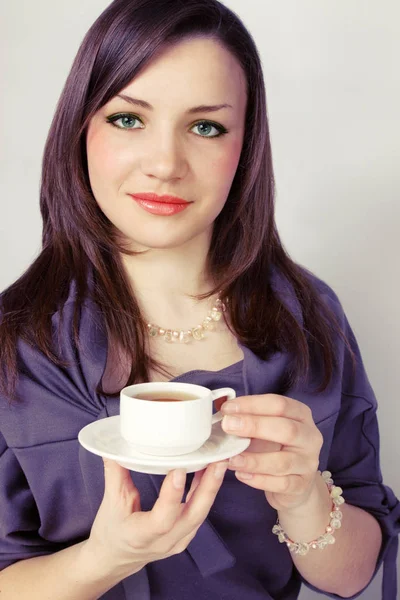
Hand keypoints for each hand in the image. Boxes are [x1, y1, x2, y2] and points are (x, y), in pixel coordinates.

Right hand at [84, 458, 227, 581]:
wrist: (114, 558)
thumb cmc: (110, 531)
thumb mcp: (110, 503)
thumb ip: (116, 473)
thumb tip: (115, 445)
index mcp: (140, 536)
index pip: (162, 520)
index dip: (172, 496)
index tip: (179, 470)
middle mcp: (164, 542)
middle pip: (193, 516)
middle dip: (208, 487)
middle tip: (218, 461)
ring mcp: (178, 541)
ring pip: (200, 514)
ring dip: (211, 488)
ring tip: (219, 461)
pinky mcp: (185, 535)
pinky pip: (200, 513)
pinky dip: (206, 492)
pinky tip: (210, 471)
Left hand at [221, 394, 322, 512]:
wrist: (295, 482)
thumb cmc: (276, 448)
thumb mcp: (266, 428)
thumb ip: (250, 419)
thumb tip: (224, 413)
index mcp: (301, 415)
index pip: (279, 404)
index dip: (252, 404)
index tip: (228, 409)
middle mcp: (310, 437)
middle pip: (287, 429)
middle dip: (254, 426)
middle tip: (228, 426)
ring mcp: (308, 463)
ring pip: (283, 461)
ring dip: (253, 460)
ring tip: (231, 458)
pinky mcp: (302, 486)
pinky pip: (281, 484)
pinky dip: (259, 480)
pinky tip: (241, 475)